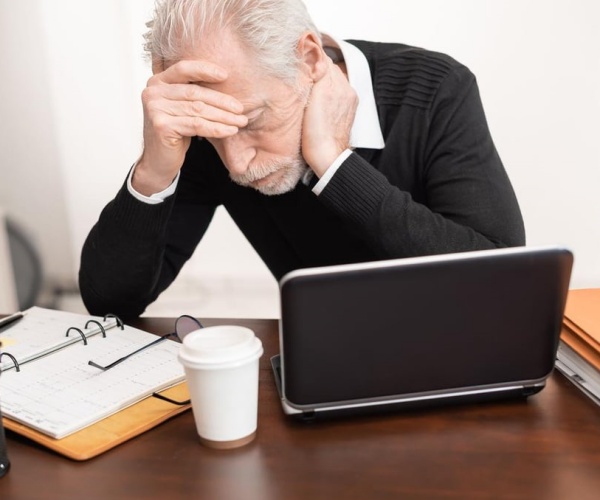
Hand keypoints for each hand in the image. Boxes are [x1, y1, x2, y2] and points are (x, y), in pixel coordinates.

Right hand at [133, 59, 247, 195]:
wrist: (158, 162)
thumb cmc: (174, 134)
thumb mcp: (181, 109)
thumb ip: (192, 94)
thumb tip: (224, 79)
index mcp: (156, 82)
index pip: (183, 69)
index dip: (205, 70)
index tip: (226, 75)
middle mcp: (152, 93)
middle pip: (194, 93)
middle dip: (221, 101)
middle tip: (241, 109)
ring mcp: (155, 109)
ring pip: (198, 109)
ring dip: (223, 116)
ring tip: (240, 121)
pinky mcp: (162, 126)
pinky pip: (197, 125)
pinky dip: (217, 128)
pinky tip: (230, 131)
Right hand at [301, 58, 357, 176]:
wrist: (327, 156)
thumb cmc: (315, 133)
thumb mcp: (312, 98)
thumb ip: (317, 73)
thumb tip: (316, 54)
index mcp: (338, 85)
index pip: (325, 60)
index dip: (312, 59)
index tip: (302, 60)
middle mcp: (347, 90)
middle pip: (331, 70)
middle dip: (318, 70)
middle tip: (304, 76)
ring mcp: (349, 100)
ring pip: (334, 81)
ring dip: (323, 82)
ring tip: (311, 90)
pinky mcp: (348, 110)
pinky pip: (339, 93)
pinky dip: (329, 93)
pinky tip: (320, 102)